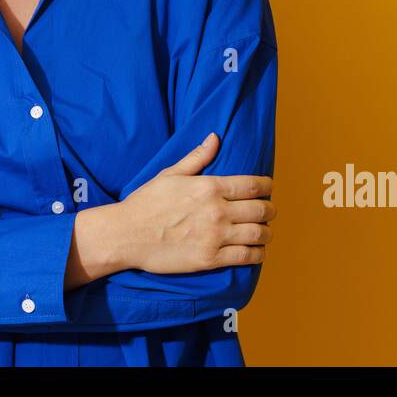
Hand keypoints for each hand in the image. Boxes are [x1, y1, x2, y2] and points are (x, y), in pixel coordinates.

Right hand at [115, 133, 274, 273]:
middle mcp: (217, 211)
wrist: (126, 234)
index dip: (267, 186)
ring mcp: (215, 236)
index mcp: (210, 187)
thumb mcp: (170, 174)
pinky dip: (257, 254)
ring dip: (267, 233)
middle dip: (270, 210)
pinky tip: (257, 251)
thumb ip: (197, 157)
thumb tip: (215, 137)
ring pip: (258, 234)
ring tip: (265, 233)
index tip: (267, 189)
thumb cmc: (146, 202)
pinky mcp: (210, 259)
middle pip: (262, 210)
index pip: (253, 185)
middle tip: (269, 212)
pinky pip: (246, 257)